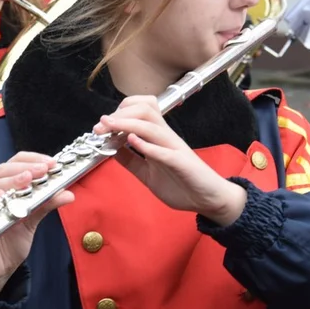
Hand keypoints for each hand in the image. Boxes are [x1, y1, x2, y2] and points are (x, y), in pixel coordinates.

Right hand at [0, 152, 73, 298]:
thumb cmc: (10, 242)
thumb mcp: (33, 219)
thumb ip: (46, 204)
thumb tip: (68, 193)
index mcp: (1, 185)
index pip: (15, 162)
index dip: (33, 159)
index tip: (52, 163)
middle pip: (3, 169)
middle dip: (25, 167)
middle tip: (44, 169)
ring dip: (12, 179)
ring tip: (30, 178)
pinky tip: (5, 195)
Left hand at [93, 96, 247, 225]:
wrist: (208, 199)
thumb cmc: (181, 184)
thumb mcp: (147, 173)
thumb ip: (130, 160)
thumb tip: (110, 148)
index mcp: (158, 137)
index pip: (141, 109)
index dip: (121, 110)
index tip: (103, 124)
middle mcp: (166, 137)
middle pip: (145, 109)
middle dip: (120, 114)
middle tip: (101, 125)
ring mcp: (175, 148)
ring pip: (152, 126)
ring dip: (127, 124)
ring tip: (109, 127)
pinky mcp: (182, 163)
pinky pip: (164, 151)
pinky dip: (147, 145)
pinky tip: (132, 141)